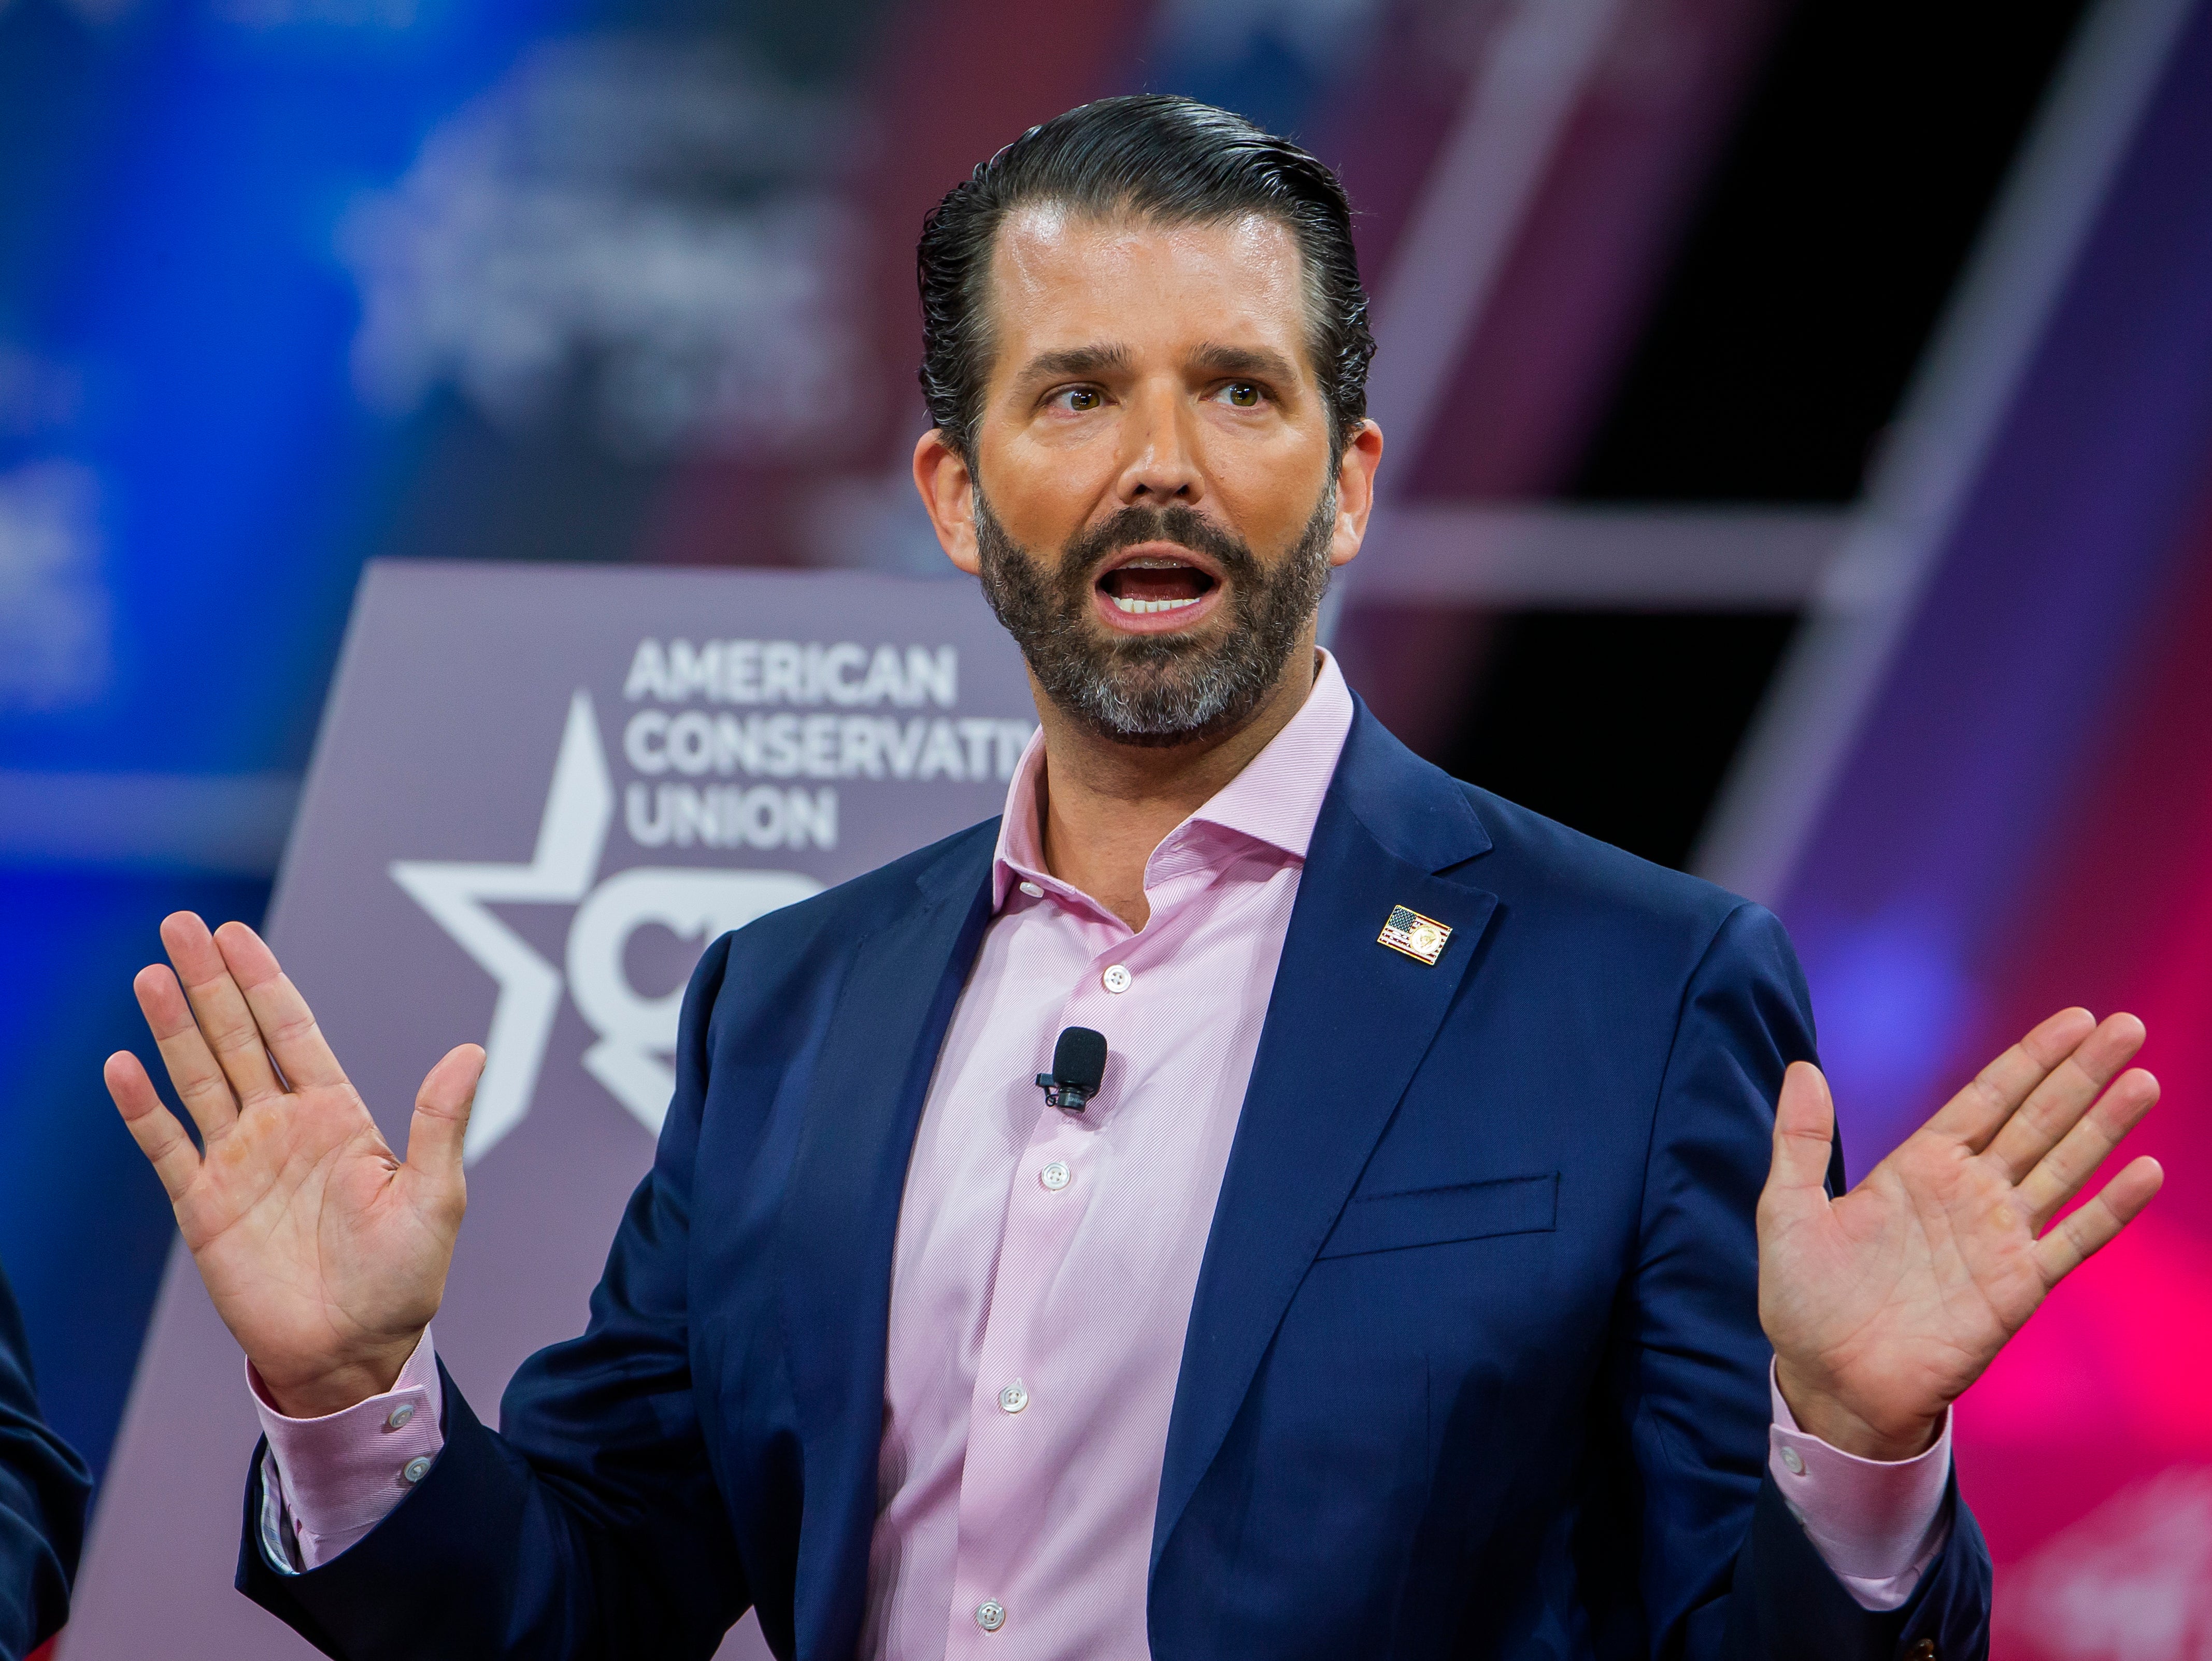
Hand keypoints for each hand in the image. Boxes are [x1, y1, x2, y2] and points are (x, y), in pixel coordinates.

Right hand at [103, 913, 481, 1417]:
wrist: (354, 1350)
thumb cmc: (403, 1278)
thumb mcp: (434, 1195)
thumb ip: (439, 1121)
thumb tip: (470, 1053)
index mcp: (337, 1115)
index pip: (293, 1029)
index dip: (264, 980)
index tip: (236, 934)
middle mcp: (282, 1127)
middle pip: (237, 1037)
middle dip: (209, 982)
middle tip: (180, 924)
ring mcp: (238, 1162)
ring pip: (198, 1077)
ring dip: (173, 1027)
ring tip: (151, 973)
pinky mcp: (203, 1206)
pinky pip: (166, 1146)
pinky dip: (143, 1108)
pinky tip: (122, 1064)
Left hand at [1758, 1008, 2162, 1460]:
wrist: (1829, 1382)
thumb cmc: (1804, 1299)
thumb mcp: (1787, 1210)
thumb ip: (1800, 1140)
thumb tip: (1801, 1067)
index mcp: (1918, 1167)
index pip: (1986, 1098)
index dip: (2030, 1058)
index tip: (2075, 1018)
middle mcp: (1968, 1194)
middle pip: (2036, 1119)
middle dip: (2081, 1074)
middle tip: (2128, 1026)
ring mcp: (1998, 1239)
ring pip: (2064, 1168)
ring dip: (2104, 1126)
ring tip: (2143, 1080)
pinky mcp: (2018, 1289)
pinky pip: (2073, 1241)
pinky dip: (2110, 1208)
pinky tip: (2145, 1171)